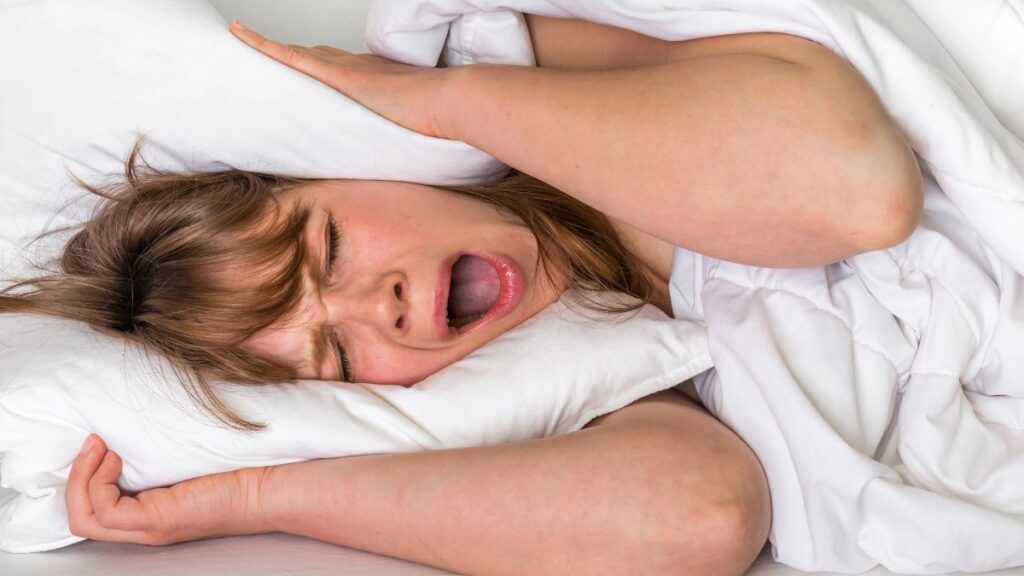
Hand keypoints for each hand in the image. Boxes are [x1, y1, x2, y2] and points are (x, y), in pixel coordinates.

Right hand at [66, 435, 271, 544]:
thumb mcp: (183, 454)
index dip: (81, 479)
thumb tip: (129, 421)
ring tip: (100, 446)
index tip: (96, 441)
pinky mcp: (159, 520)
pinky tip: (117, 458)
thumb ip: (155, 450)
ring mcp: (150, 527)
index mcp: (148, 513)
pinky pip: (105, 511)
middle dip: (73, 478)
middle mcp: (144, 526)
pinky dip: (99, 482)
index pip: (93, 511)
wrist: (268, 484)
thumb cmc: (236, 464)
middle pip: (80, 520)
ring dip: (81, 477)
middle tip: (90, 441)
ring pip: (84, 519)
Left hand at [229, 20, 452, 138]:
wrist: (450, 103)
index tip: (310, 69)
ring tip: (241, 41)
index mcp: (378, 79)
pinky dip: (262, 45)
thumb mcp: (420, 134)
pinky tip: (239, 34)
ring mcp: (347, 69)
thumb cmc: (443, 122)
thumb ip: (409, 140)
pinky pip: (290, 56)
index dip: (321, 67)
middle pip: (316, 56)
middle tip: (265, 53)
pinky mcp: (338, 75)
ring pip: (298, 54)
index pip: (340, 69)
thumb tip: (410, 162)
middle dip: (291, 56)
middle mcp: (360, 66)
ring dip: (271, 50)